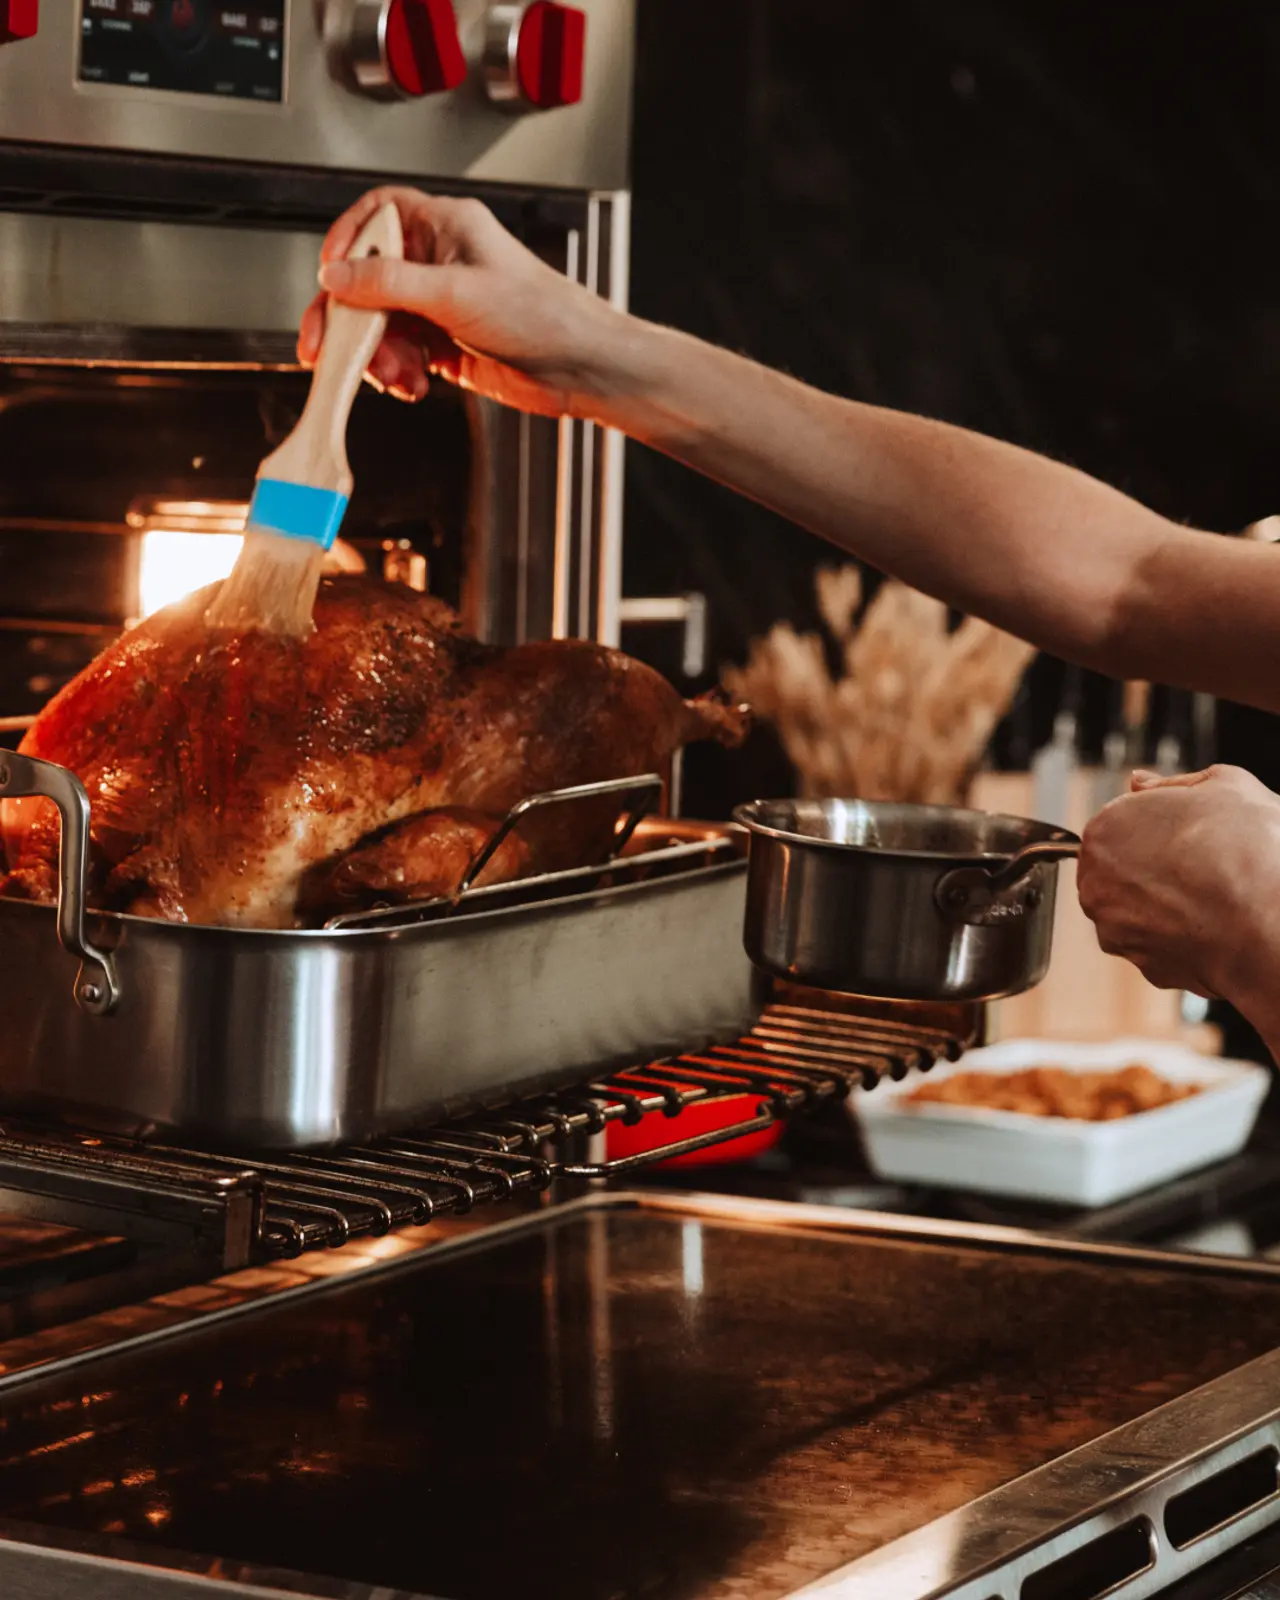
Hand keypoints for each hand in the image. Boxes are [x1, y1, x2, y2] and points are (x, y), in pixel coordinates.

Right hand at [297, 187, 623, 414]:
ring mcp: (441, 305)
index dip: (347, 239)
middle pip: (368, 280)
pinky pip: (402, 355)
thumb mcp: (454, 293)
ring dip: (376, 355)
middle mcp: (440, 262)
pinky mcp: (446, 345)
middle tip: (326, 349)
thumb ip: (389, 285)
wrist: (579, 367)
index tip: (328, 273)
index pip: (379, 215)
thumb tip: (336, 277)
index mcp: (445, 227)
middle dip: (348, 318)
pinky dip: (398, 373)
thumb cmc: (540, 314)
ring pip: (381, 324)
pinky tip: (413, 386)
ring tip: (394, 377)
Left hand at [1077, 764, 1279, 1000]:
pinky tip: (1215, 925)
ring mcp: (1116, 931)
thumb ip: (1173, 783)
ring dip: (1170, 905)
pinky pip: (1162, 945)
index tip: (1193, 833)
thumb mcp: (1224, 785)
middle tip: (1208, 863)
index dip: (1163, 827)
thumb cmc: (1251, 851)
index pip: (1123, 825)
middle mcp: (1096, 885)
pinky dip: (1185, 937)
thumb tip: (1142, 783)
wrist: (1274, 926)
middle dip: (1160, 867)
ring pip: (1141, 911)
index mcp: (1104, 832)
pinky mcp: (1144, 968)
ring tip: (1215, 895)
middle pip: (1126, 870)